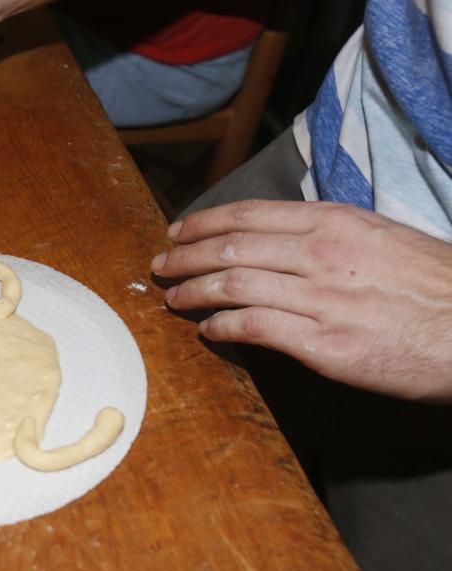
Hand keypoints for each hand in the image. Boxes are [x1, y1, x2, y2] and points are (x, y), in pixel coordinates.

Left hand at [151, 200, 451, 401]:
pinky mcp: (323, 343)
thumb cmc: (434, 286)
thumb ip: (329, 238)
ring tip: (172, 298)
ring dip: (192, 291)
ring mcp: (321, 298)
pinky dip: (221, 326)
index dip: (204, 223)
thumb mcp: (381, 239)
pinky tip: (207, 330)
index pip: (250, 214)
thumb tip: (283, 245)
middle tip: (160, 266)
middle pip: (230, 248)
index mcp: (335, 223)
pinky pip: (254, 328)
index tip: (178, 232)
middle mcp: (321, 254)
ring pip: (232, 285)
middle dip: (185, 256)